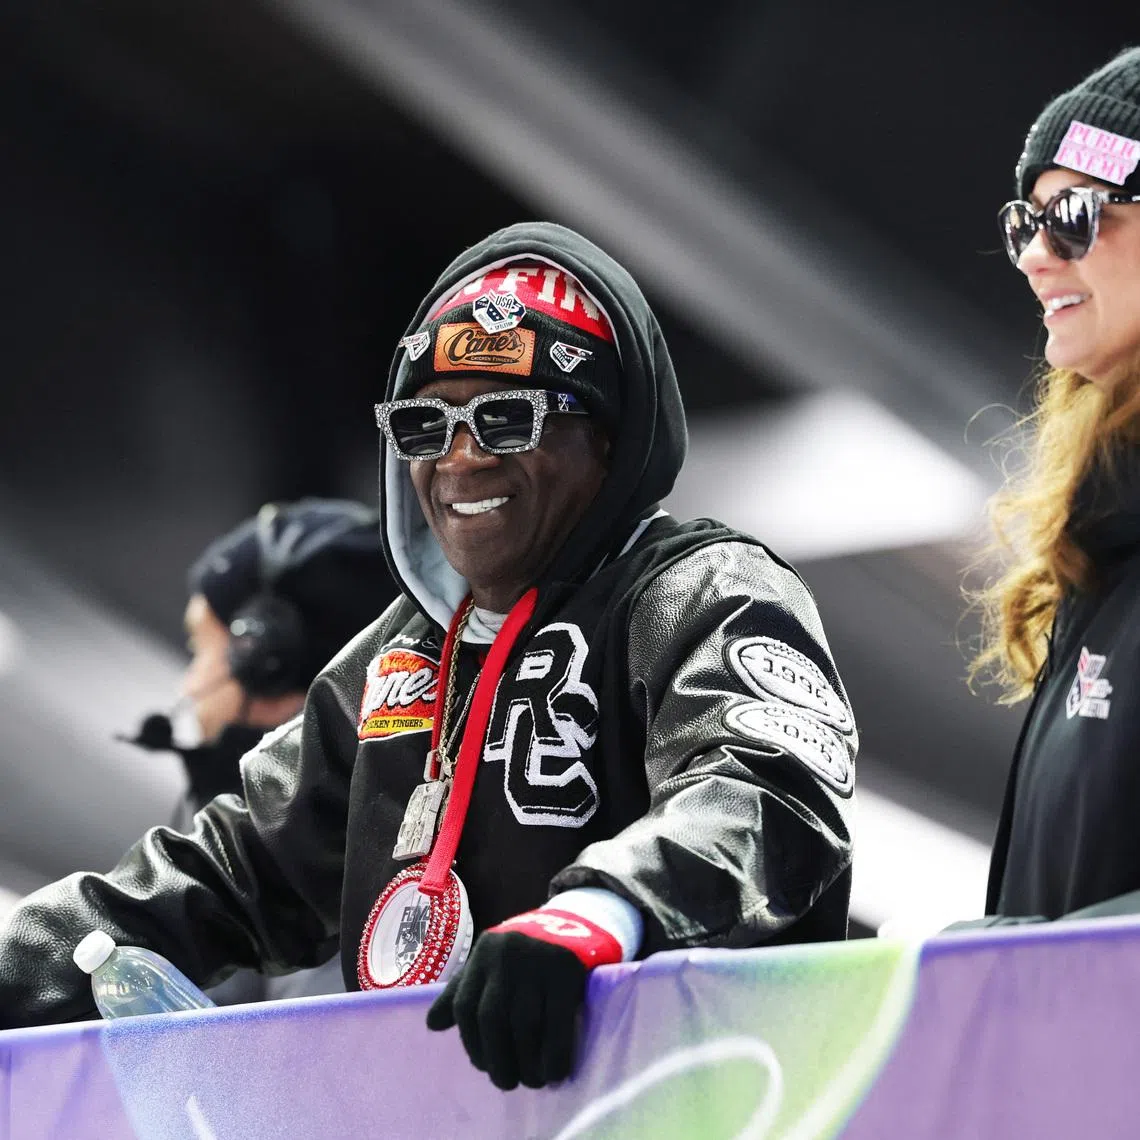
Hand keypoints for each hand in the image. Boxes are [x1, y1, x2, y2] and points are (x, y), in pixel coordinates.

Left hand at [425, 909, 621, 1089]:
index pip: (465, 1005)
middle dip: (498, 1058)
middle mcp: (506, 955)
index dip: (471, 1043)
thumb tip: (432, 1025)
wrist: (577, 923)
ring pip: (524, 1024)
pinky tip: (555, 1073)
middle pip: (493, 1018)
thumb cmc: (525, 952)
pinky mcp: (567, 972)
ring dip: (527, 1063)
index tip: (483, 1066)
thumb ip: (463, 989)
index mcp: (484, 952)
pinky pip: (557, 1023)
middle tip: (507, 1082)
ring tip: (532, 1081)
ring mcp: (538, 962)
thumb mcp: (491, 962)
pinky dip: (555, 1054)